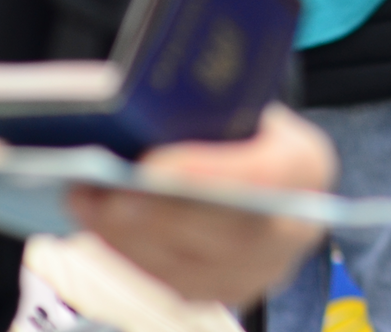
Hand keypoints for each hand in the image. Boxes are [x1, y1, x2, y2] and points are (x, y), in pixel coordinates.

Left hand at [67, 104, 335, 305]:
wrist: (260, 165)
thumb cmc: (240, 124)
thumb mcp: (239, 100)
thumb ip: (208, 105)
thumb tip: (145, 105)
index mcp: (308, 165)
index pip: (267, 175)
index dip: (208, 174)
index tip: (152, 164)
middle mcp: (293, 228)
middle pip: (228, 233)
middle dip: (159, 215)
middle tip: (106, 195)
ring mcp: (259, 270)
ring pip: (190, 268)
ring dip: (128, 236)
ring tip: (83, 201)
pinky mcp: (220, 291)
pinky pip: (169, 281)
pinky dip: (127, 252)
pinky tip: (95, 223)